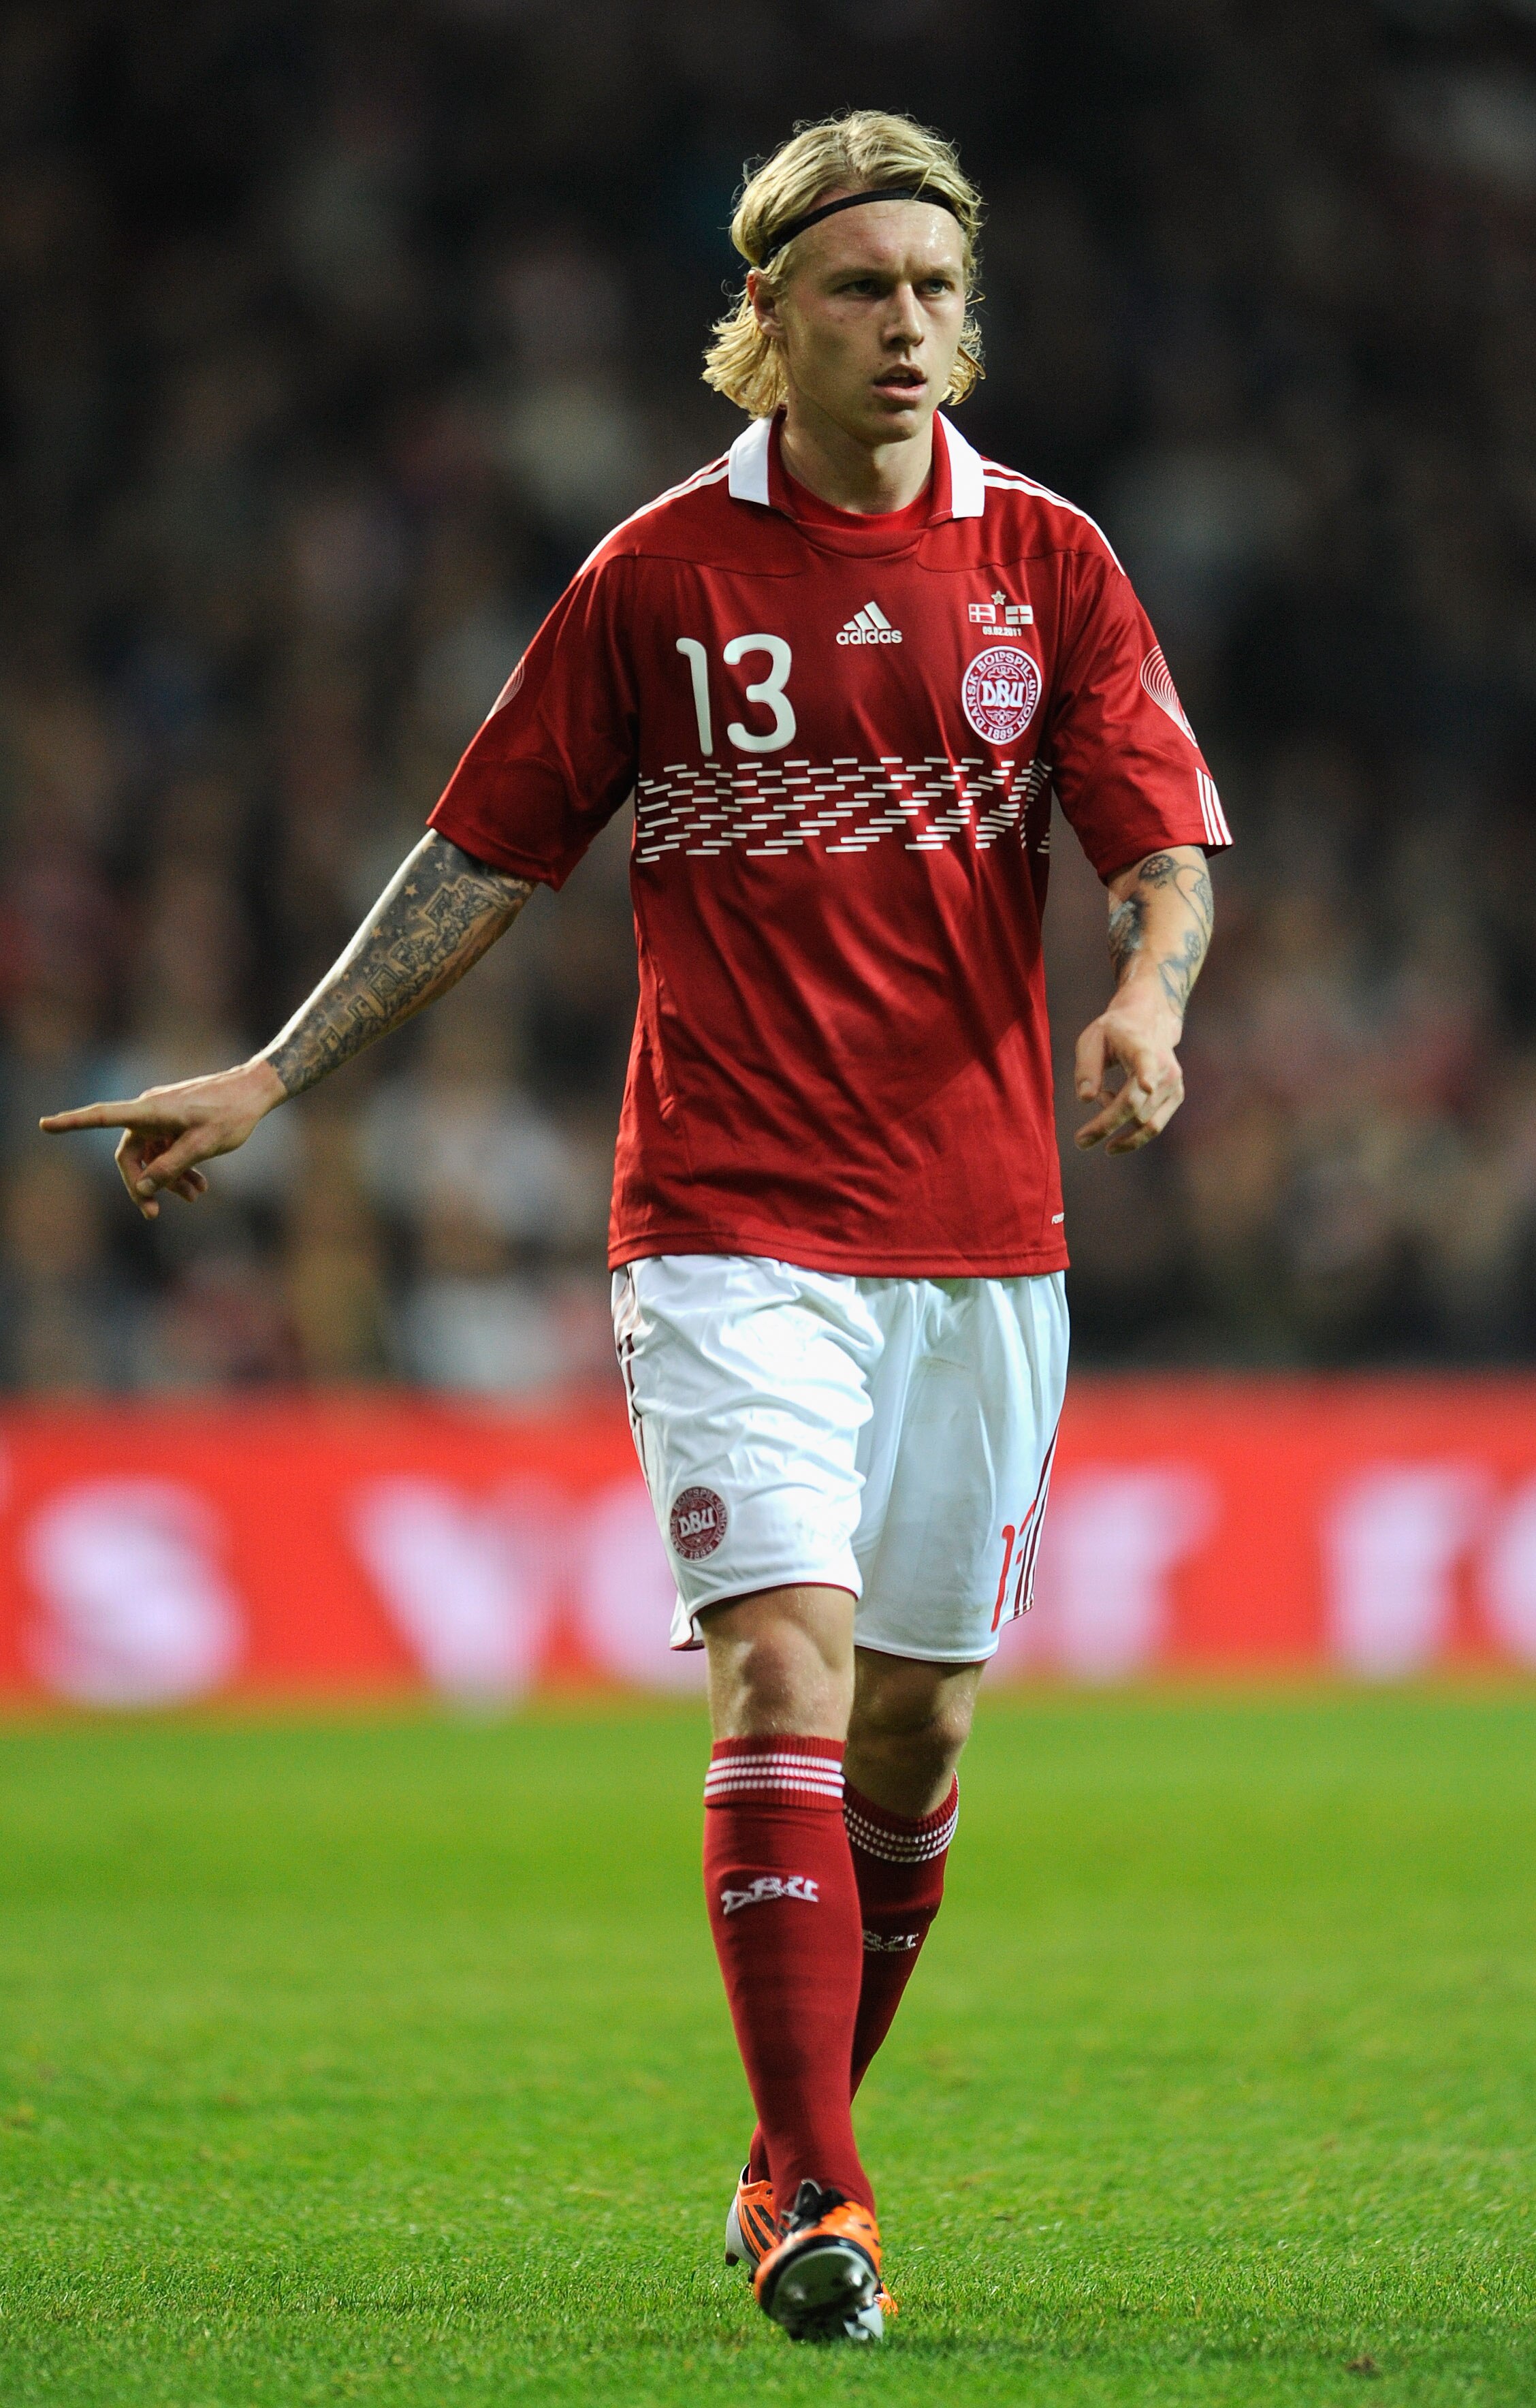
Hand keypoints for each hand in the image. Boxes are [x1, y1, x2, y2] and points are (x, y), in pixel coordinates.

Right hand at [40, 1059, 287, 1218]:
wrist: (256, 1091)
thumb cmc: (231, 1114)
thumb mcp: (203, 1145)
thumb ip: (171, 1167)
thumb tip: (143, 1187)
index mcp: (150, 1111)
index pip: (102, 1116)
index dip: (72, 1122)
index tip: (45, 1125)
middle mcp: (149, 1112)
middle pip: (129, 1154)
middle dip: (141, 1184)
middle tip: (154, 1213)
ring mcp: (162, 1117)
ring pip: (152, 1156)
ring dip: (167, 1179)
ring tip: (195, 1197)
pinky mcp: (175, 1122)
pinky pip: (167, 1150)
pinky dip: (178, 1168)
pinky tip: (199, 1187)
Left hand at [1073, 990, 1184, 1154]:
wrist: (1150, 1019)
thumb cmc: (1115, 1031)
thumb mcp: (1092, 1040)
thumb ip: (1086, 1068)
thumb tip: (1085, 1099)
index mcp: (1141, 1047)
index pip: (1145, 1062)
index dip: (1145, 1074)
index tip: (1146, 1086)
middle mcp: (1164, 1067)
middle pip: (1134, 1107)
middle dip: (1106, 1126)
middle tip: (1080, 1142)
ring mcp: (1173, 1084)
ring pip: (1144, 1122)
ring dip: (1116, 1121)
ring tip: (1103, 1096)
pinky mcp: (1176, 1096)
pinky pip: (1153, 1126)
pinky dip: (1131, 1127)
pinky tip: (1114, 1104)